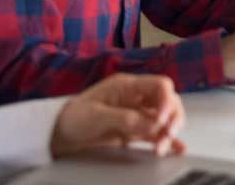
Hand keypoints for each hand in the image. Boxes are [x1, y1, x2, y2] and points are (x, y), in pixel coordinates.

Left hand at [51, 74, 185, 157]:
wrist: (59, 133)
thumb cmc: (74, 118)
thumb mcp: (97, 116)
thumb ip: (125, 118)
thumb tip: (152, 123)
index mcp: (128, 86)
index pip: (159, 85)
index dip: (167, 100)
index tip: (162, 119)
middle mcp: (136, 98)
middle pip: (168, 101)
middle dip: (173, 118)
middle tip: (168, 134)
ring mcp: (136, 114)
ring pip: (164, 119)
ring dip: (168, 133)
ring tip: (162, 149)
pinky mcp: (134, 130)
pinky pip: (156, 133)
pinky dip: (167, 140)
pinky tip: (176, 149)